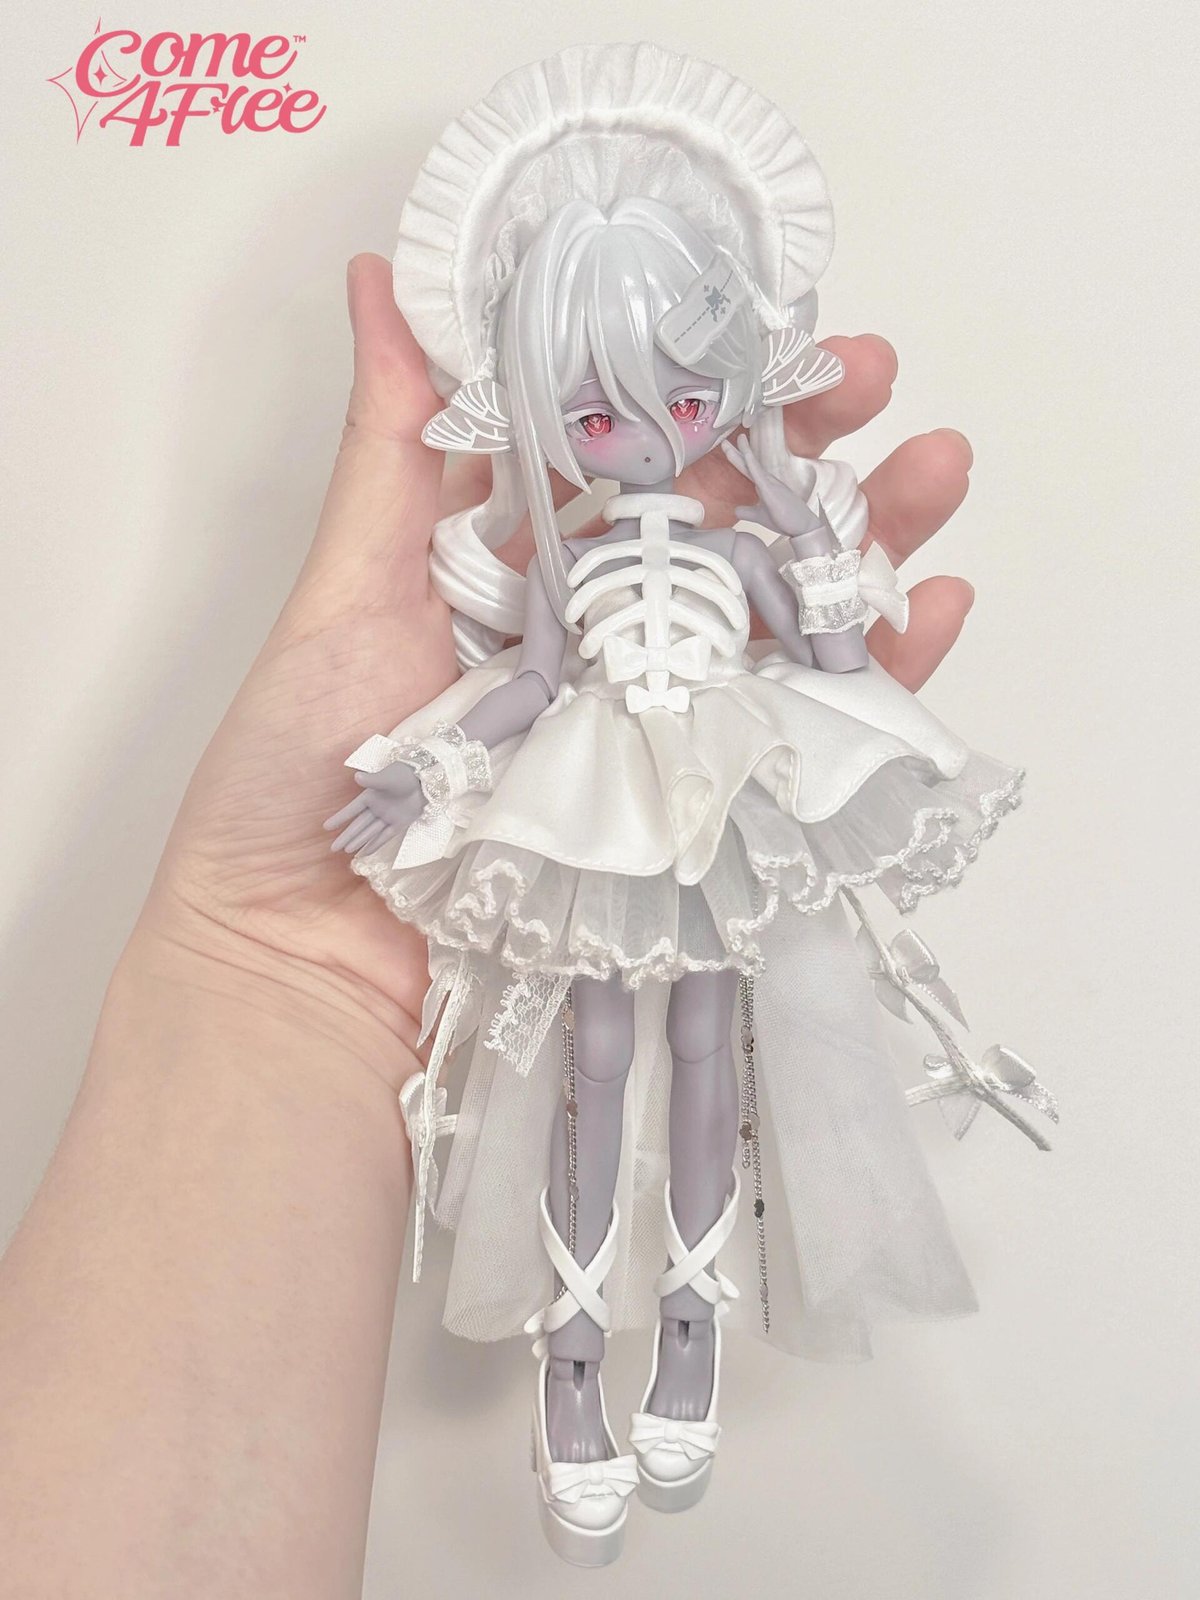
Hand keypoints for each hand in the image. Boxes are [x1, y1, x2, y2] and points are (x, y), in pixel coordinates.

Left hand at [150, 253, 974, 1081]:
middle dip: (810, 444)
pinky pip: (806, 737)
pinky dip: (879, 675)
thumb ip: (391, 448)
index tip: (771, 320)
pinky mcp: (692, 807)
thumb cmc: (304, 775)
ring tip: (940, 470)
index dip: (705, 385)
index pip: (634, 453)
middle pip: (728, 523)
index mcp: (526, 566)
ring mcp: (656, 717)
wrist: (311, 962)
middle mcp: (602, 632)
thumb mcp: (346, 590)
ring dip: (870, 538)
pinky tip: (939, 607)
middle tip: (883, 380)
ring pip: (784, 614)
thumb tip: (381, 275)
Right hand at [323, 761, 423, 856]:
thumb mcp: (386, 778)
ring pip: (370, 833)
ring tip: (346, 851)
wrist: (424, 779)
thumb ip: (372, 780)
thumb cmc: (403, 774)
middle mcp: (377, 808)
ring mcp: (388, 817)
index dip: (339, 819)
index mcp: (370, 796)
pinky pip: (385, 836)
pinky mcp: (400, 823)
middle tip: (333, 848)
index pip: (351, 810)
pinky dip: (375, 844)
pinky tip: (365, 852)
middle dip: (346, 836)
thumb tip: (356, 777)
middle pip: (358, 825)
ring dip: (359, 841)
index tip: (326, 827)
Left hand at [719, 434, 824, 538]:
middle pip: (748, 463)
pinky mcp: (771, 489)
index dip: (737, 458)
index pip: (747, 469)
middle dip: (736, 451)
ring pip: (753, 464)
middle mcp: (766, 480)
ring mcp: (770, 483)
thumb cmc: (784, 519)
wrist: (802, 526)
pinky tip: (745, 454)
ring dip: (744, 450)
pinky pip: (759, 473)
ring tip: (737, 437)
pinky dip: (752, 462)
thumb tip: (736, 510)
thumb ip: (748, 511)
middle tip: (723, 440)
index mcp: (763, 485)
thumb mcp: (760, 516)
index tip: (728, 448)